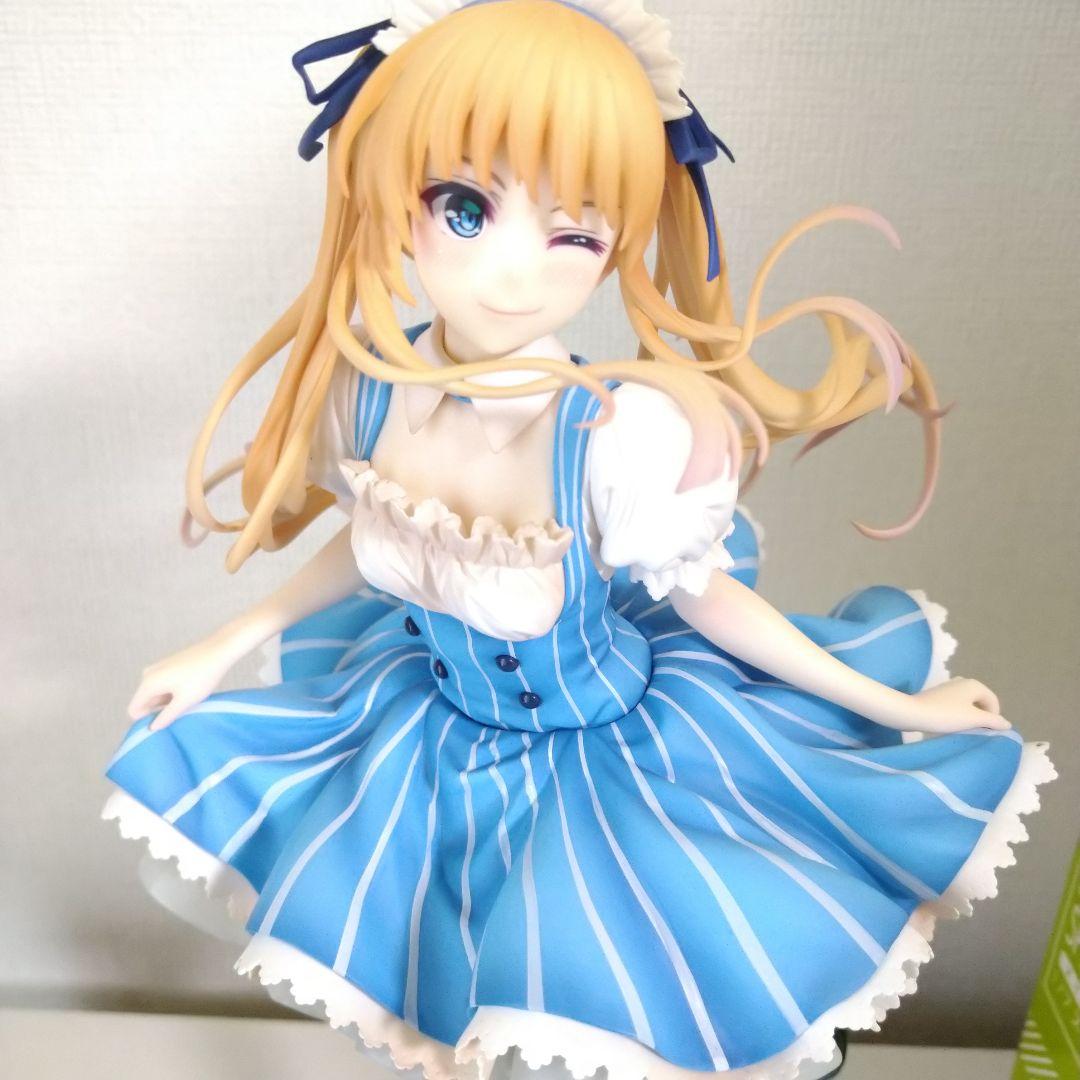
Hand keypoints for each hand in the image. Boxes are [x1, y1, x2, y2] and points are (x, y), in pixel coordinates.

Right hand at [127, 631, 245, 730]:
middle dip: (159, 711)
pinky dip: (173, 692)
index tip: (166, 723)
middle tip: (181, 712)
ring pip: (156, 694)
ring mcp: (158, 668)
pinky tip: (189, 692)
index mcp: (148, 683)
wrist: (219, 650)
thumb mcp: (184, 701)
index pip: (134, 710)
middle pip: (145, 702)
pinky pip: (163, 685)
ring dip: (168, 702)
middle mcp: (148, 674)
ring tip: (188, 701)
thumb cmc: (202, 676)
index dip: (146, 721)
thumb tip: (152, 728)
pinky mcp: (168, 665)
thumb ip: (166, 717)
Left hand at [902, 677, 1010, 734]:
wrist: (914, 713)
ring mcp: (949, 686)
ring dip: (969, 716)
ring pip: (967, 703)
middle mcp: (963, 681)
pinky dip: (957, 713)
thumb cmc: (947, 715)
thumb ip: (993, 721)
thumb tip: (1007, 724)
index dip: (993, 718)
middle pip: (980, 701)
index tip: (985, 731)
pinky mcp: (937, 694)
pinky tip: (950, 723)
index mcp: (974, 684)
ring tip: (962, 728)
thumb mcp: (974, 719)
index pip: (993, 702)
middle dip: (981, 716)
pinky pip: (955, 704)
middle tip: (974, 730)